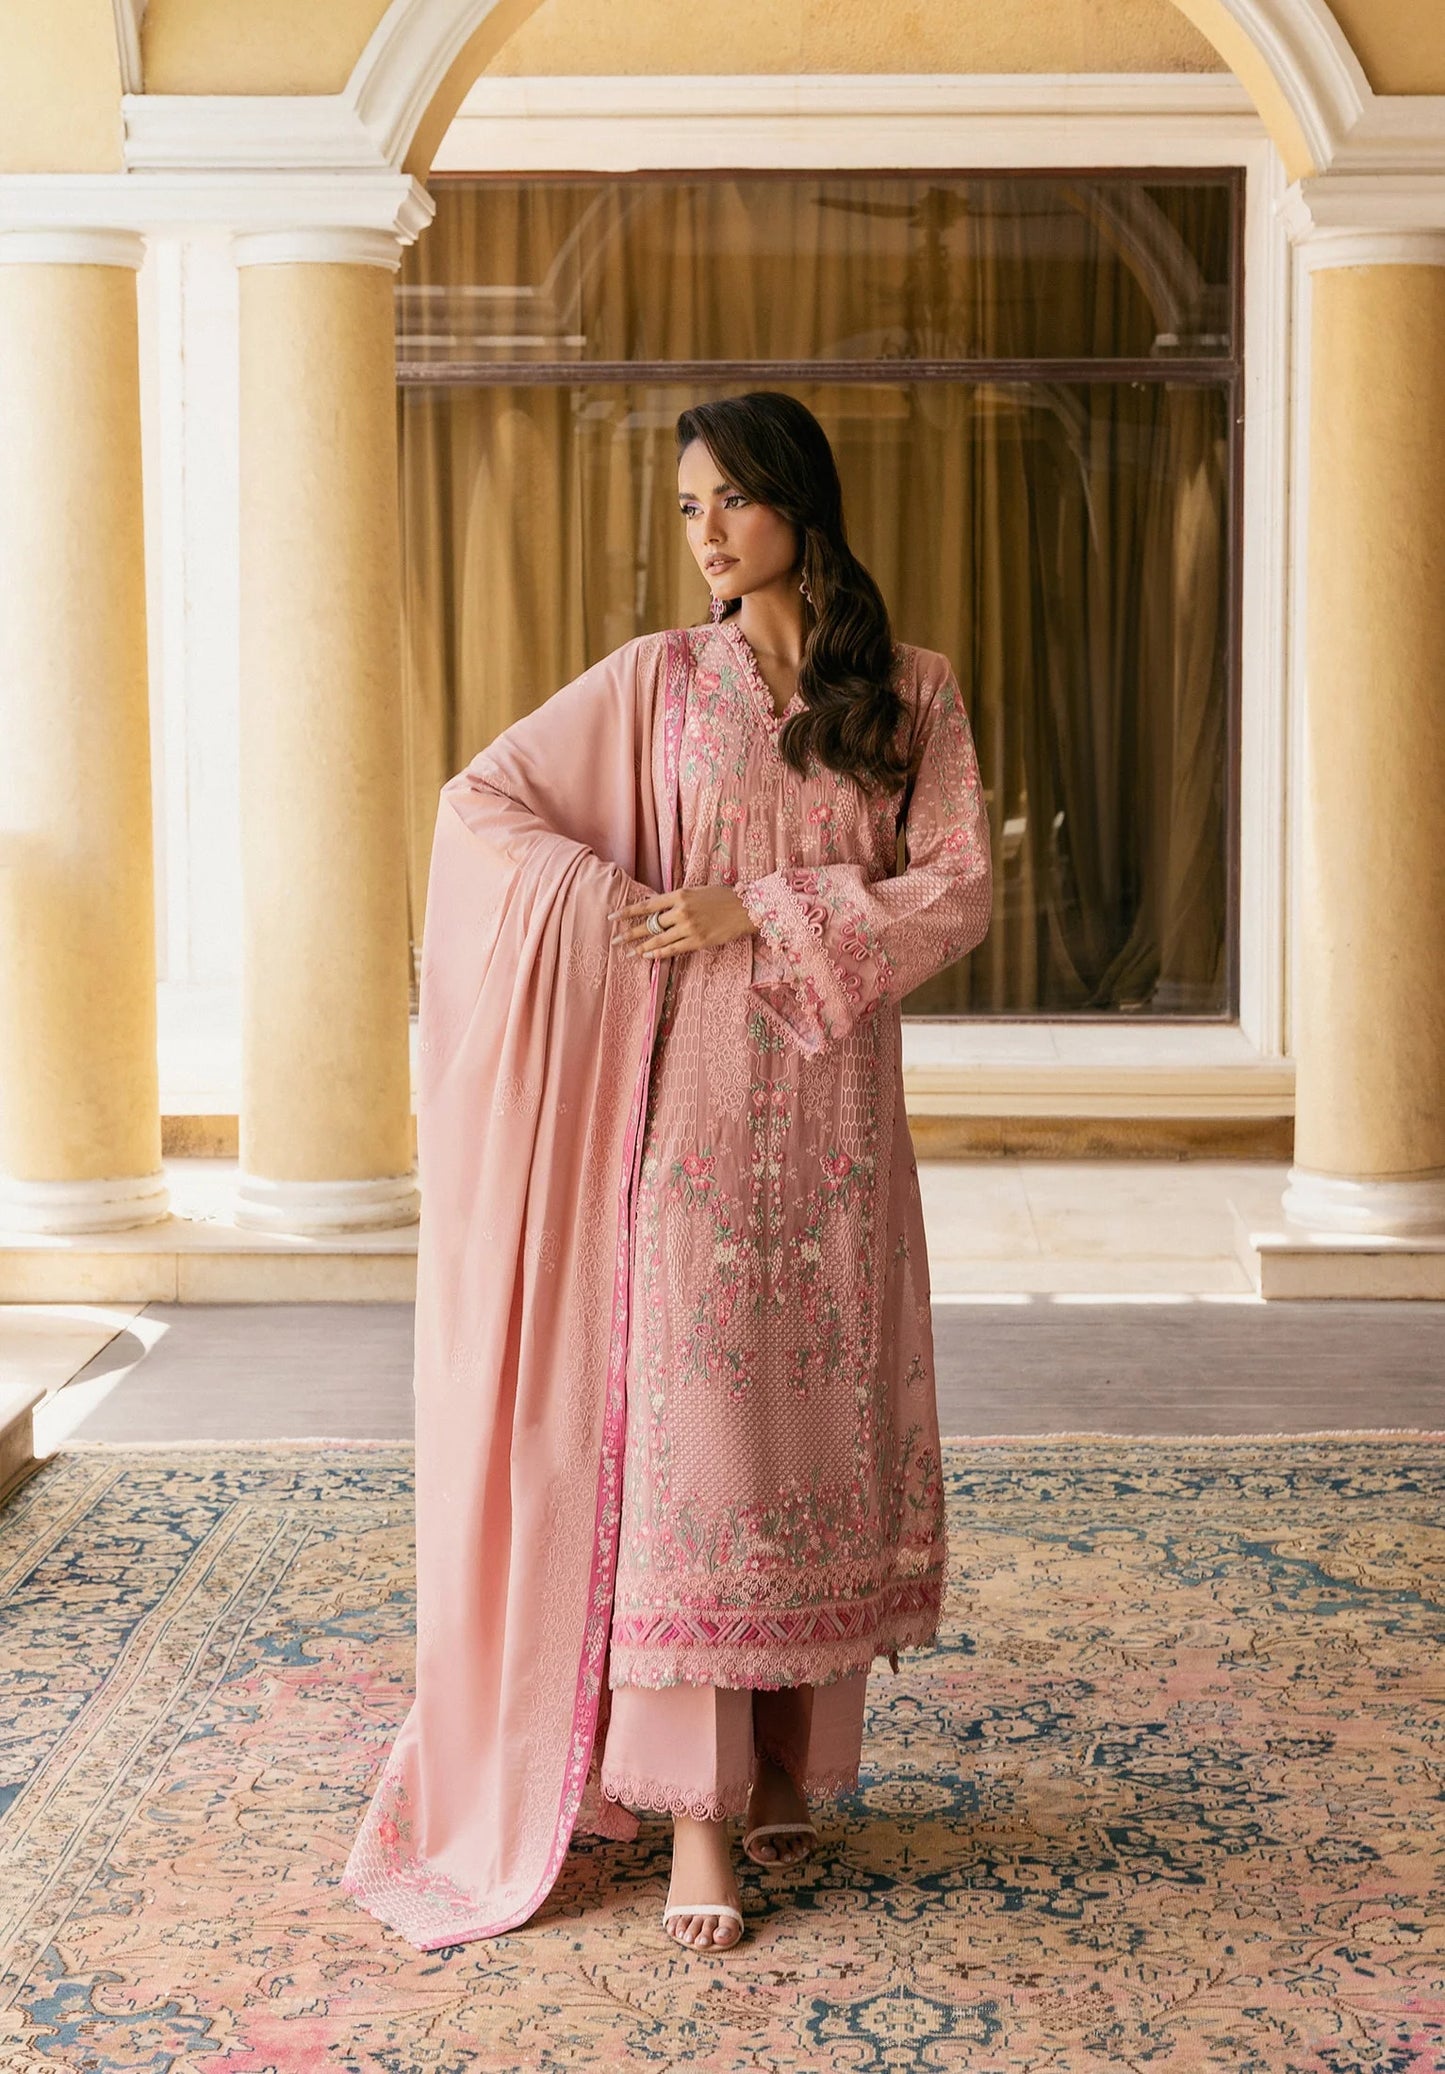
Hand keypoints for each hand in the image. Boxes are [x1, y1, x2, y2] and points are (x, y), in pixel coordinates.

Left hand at [607, 885, 756, 960]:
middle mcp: (681, 911)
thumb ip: (677, 900)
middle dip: (630, 934)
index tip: (613, 917)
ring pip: (659, 940)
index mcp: (679, 895)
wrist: (745, 908)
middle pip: (649, 925)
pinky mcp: (698, 941)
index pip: (647, 905)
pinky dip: (660, 954)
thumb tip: (658, 910)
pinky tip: (648, 956)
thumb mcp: (696, 891)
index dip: (628, 912)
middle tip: (614, 941)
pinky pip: (674, 950)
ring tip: (628, 953)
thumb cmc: (722, 897)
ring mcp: (689, 928)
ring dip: (641, 948)